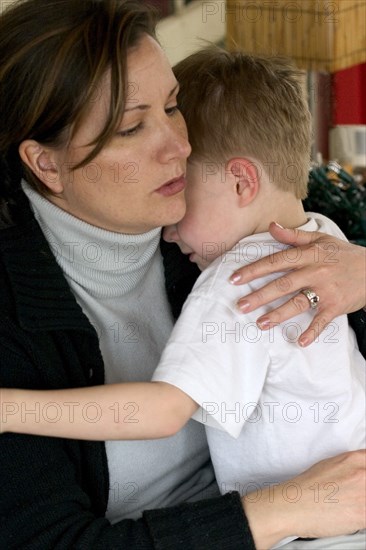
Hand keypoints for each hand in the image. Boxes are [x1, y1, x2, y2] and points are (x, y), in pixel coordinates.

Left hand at [231, 222, 365, 345]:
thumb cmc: (342, 254)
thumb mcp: (320, 240)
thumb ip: (293, 235)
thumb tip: (270, 226)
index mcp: (308, 255)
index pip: (276, 261)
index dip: (254, 270)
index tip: (234, 278)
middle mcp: (314, 272)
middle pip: (282, 284)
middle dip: (260, 296)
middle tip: (240, 305)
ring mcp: (325, 290)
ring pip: (298, 303)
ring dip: (278, 314)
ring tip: (260, 324)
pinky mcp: (336, 306)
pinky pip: (322, 321)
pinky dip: (312, 332)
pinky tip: (300, 342)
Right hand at [244, 450, 365, 548]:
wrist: (294, 505)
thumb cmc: (308, 487)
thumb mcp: (332, 464)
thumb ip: (353, 466)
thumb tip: (361, 472)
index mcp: (356, 458)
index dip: (365, 475)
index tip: (361, 484)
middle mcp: (363, 473)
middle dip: (363, 491)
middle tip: (353, 495)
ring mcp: (365, 493)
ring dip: (362, 504)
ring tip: (350, 505)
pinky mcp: (364, 515)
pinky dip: (362, 518)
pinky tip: (350, 515)